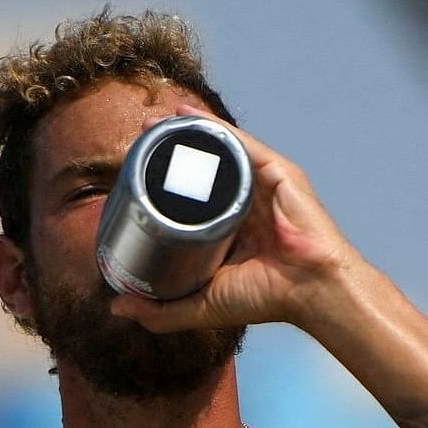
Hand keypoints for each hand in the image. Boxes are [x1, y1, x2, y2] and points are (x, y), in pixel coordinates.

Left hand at [105, 128, 387, 338]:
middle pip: (202, 167)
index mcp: (230, 227)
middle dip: (170, 152)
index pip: (191, 198)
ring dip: (186, 133)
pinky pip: (240, 143)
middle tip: (137, 143)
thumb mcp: (202, 305)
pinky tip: (185, 117)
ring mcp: (262, 183)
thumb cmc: (266, 298)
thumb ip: (161, 311)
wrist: (309, 291)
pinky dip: (212, 128)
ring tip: (153, 125)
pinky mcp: (278, 171)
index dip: (163, 184)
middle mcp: (245, 200)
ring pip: (219, 150)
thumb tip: (117, 308)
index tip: (132, 175)